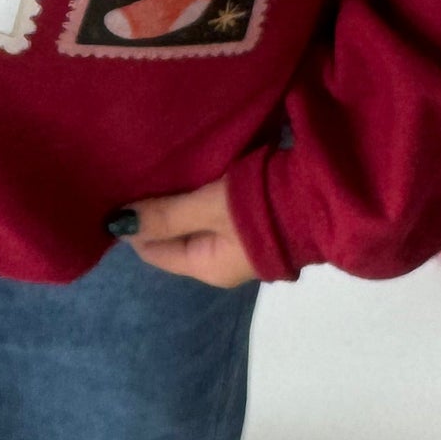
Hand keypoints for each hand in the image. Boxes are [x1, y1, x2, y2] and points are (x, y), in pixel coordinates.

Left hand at [114, 179, 258, 287]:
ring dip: (175, 202)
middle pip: (172, 239)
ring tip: (155, 170)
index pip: (154, 252)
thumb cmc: (261, 207)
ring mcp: (237, 244)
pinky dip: (196, 197)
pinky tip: (187, 173)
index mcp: (206, 269)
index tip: (118, 195)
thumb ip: (165, 216)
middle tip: (133, 177)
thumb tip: (116, 225)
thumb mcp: (208, 208)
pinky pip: (211, 213)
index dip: (134, 226)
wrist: (324, 197)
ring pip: (192, 224)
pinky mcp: (250, 223)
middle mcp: (219, 263)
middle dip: (154, 211)